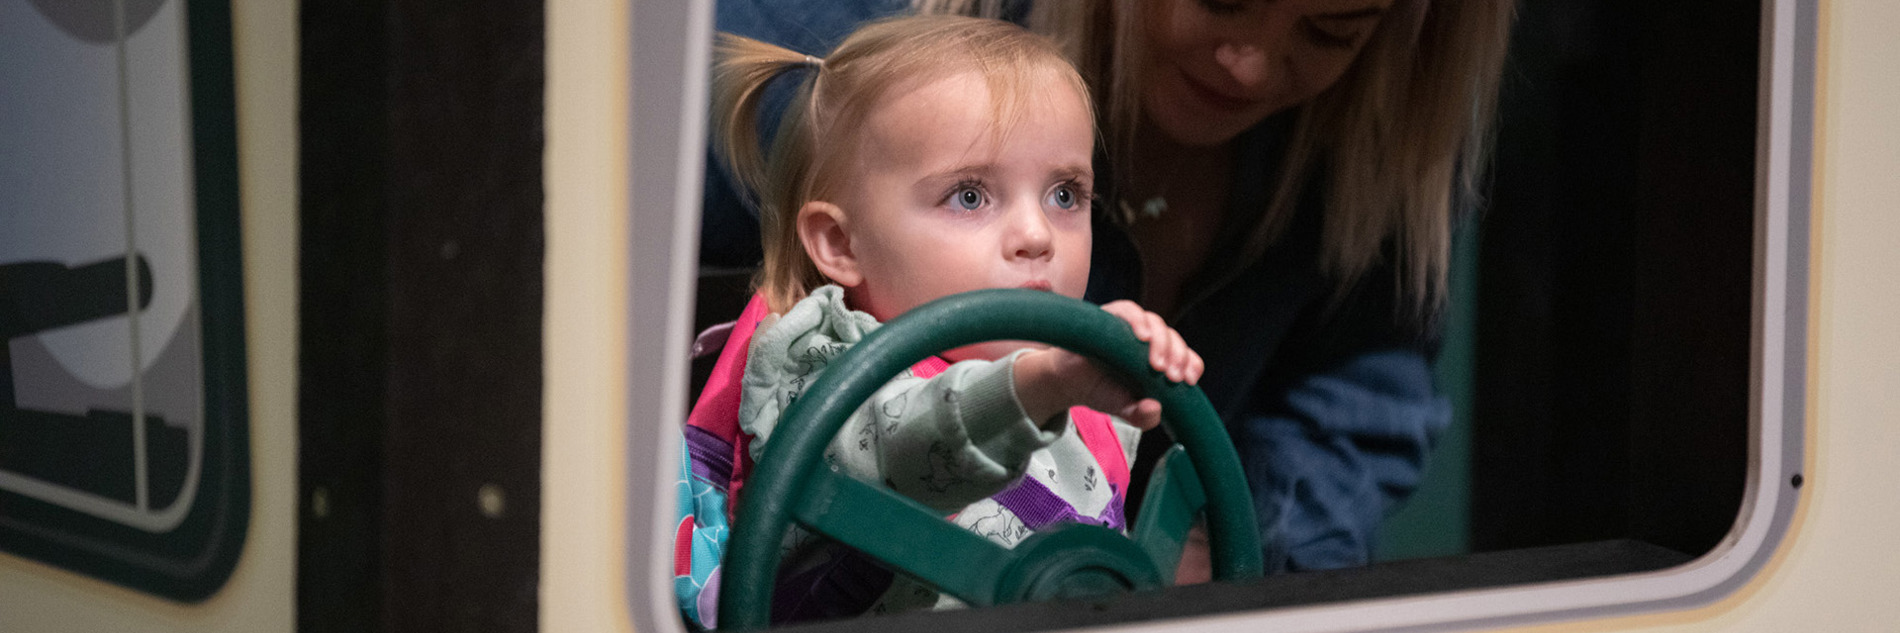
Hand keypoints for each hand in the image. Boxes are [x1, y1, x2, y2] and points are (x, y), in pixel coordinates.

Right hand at [1012, 302, 1204, 430]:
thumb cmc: (1099, 391)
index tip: (1189, 381)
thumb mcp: (1123, 410)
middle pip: (1172, 337)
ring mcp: (1128, 325)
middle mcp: (1146, 339)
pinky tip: (1141, 336)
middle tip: (1172, 378)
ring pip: (1155, 322)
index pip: (1184, 355)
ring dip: (1161, 341)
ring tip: (1156, 365)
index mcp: (1157, 358)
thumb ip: (1142, 416)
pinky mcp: (1108, 316)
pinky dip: (1138, 320)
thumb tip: (1154, 409)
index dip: (1191, 363)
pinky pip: (1128, 309)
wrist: (1065, 383)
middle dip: (1178, 356)